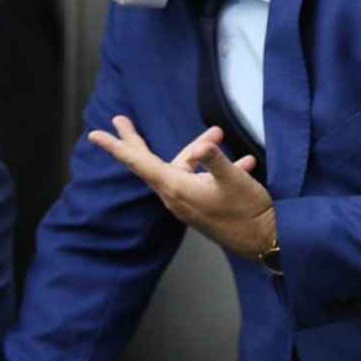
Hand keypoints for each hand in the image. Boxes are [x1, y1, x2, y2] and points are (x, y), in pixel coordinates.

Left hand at [89, 116, 275, 259]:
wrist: (264, 240)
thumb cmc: (248, 211)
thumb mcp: (234, 181)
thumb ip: (216, 160)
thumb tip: (204, 145)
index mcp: (177, 188)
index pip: (139, 162)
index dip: (118, 146)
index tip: (95, 134)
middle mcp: (177, 195)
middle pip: (151, 163)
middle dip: (138, 141)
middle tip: (120, 120)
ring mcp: (189, 202)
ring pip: (183, 167)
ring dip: (199, 150)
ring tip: (220, 135)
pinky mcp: (203, 206)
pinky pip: (200, 179)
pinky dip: (215, 168)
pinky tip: (242, 162)